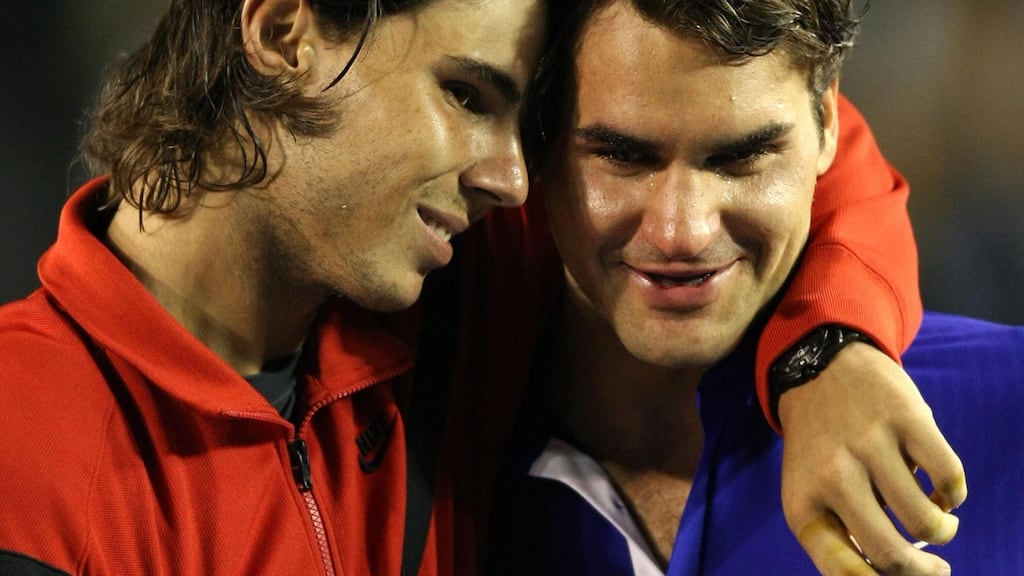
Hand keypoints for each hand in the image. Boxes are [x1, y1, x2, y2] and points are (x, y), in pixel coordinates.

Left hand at [778, 342, 965, 574]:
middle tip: (936, 570)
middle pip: (891, 554)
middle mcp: (832, 476)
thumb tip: (884, 575)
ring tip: (938, 521)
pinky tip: (942, 491)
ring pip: (925, 521)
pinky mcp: (905, 417)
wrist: (817, 369)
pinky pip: (948, 476)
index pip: (842, 569)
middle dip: (923, 573)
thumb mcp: (809, 491)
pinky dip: (954, 494)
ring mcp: (869, 444)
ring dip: (942, 530)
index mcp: (804, 503)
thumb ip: (838, 535)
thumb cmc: (820, 447)